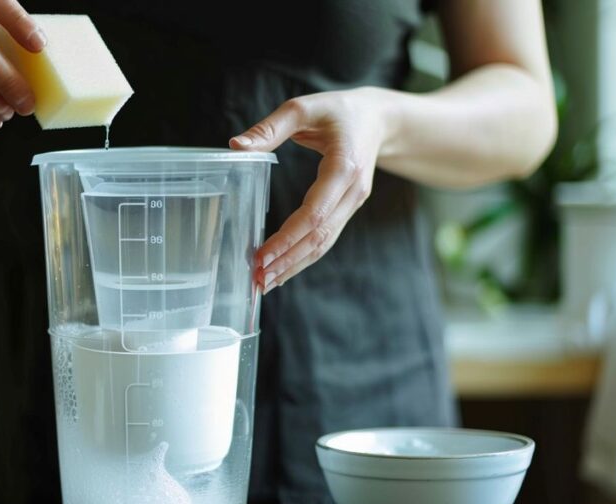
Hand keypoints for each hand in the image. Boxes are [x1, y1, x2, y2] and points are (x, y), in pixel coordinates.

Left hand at [229, 88, 388, 293]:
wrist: (379, 119)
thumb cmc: (338, 110)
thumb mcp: (304, 107)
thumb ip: (270, 128)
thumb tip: (236, 147)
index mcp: (344, 168)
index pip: (315, 213)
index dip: (288, 237)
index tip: (263, 255)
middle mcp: (352, 192)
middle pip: (319, 237)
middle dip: (288, 260)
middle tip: (257, 279)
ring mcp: (352, 204)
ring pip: (323, 244)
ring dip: (294, 266)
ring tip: (265, 283)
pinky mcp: (347, 210)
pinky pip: (325, 239)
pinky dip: (303, 257)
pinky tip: (283, 271)